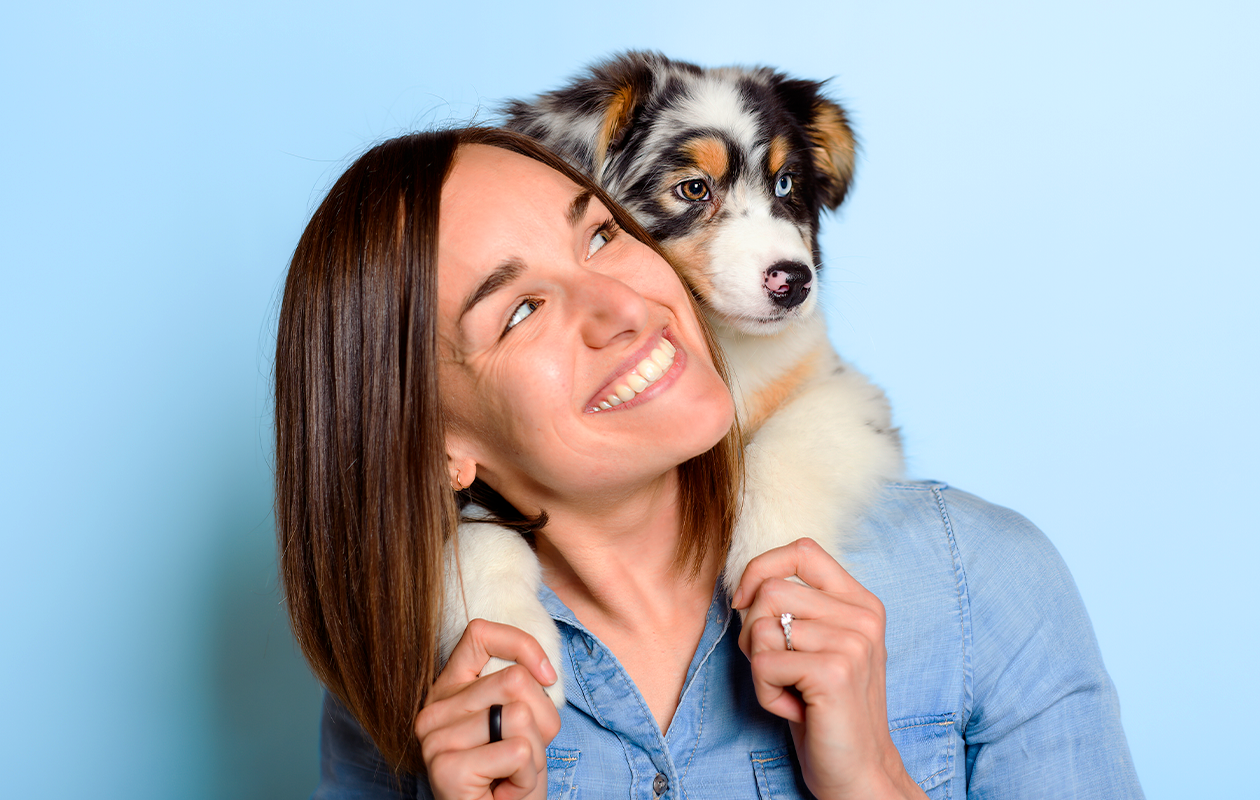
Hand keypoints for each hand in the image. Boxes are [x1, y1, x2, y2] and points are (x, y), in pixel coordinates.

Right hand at [414, 619, 561, 799]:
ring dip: (533, 753)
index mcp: (449, 687)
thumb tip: (541, 672)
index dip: (522, 645)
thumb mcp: (520, 721)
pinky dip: (527, 775)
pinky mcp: (446, 767)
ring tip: (511, 773)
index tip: (546, 677)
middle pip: (515, 680)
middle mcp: (433, 708)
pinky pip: (518, 750)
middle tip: (520, 754)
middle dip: (539, 721)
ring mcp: (435, 738)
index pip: (480, 633)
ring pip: (520, 715)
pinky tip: (506, 790)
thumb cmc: (509, 776)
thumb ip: (521, 690)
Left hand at [732, 539, 926, 799]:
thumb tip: (743, 585)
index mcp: (861, 603)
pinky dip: (765, 692)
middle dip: (754, 633)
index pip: (802, 550)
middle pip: (771, 591)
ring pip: (761, 628)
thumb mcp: (816, 647)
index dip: (761, 568)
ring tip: (792, 692)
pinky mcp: (834, 672)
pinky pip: (763, 664)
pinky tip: (795, 709)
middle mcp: (863, 617)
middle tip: (777, 669)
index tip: (745, 602)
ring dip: (761, 670)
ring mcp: (853, 643)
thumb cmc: (825, 709)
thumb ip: (796, 609)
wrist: (859, 772)